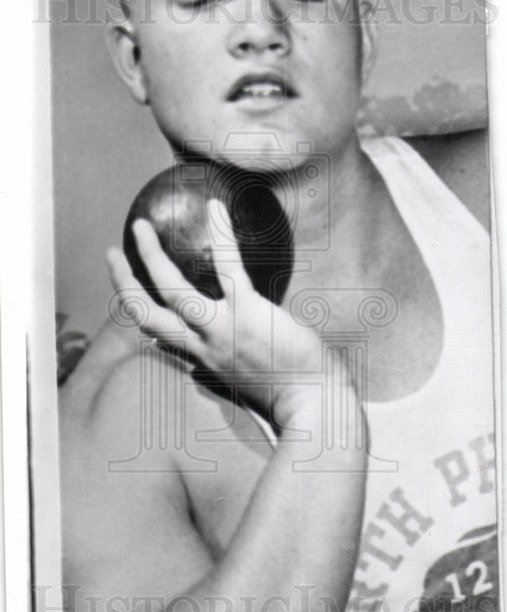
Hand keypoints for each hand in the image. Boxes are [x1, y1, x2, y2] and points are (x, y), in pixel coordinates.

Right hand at [107, 200, 323, 424]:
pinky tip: (215, 208)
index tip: (129, 291)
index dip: (139, 311)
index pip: (159, 335)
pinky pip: (227, 267)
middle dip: (123, 283)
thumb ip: (234, 362)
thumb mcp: (250, 381)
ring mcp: (222, 328)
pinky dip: (220, 235)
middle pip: (146, 315)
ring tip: (141, 226)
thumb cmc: (294, 393)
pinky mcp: (248, 311)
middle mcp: (204, 346)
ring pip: (171, 290)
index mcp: (204, 360)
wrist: (313, 404)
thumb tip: (232, 349)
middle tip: (113, 253)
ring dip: (150, 257)